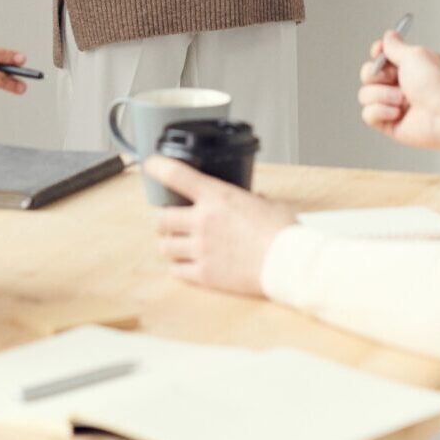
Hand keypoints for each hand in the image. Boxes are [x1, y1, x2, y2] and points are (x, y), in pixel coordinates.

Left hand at [147, 160, 295, 295]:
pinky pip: (176, 271)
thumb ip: (252, 200)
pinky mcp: (204, 275)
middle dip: (162, 219)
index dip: (159, 167)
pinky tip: (187, 264)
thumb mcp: (268, 204)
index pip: (177, 176)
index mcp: (217, 197)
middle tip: (168, 220)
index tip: (151, 164)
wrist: (287, 263)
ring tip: (178, 244)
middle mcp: (203, 222)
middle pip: (160, 218)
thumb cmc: (282, 232)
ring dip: (169, 244)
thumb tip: (253, 200)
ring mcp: (200, 249)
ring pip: (164, 247)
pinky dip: (178, 266)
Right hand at [359, 32, 439, 159]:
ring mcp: (392, 104)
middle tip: (395, 78)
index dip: (377, 53)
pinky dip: (381, 112)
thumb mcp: (413, 55)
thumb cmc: (435, 83)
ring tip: (403, 100)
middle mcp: (399, 85)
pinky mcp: (389, 124)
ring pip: (365, 94)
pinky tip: (397, 113)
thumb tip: (389, 34)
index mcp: (407, 67)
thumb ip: (395, 47)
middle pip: (367, 74)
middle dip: (377, 75)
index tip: (379, 50)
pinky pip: (368, 115)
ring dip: (382, 95)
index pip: (381, 57)